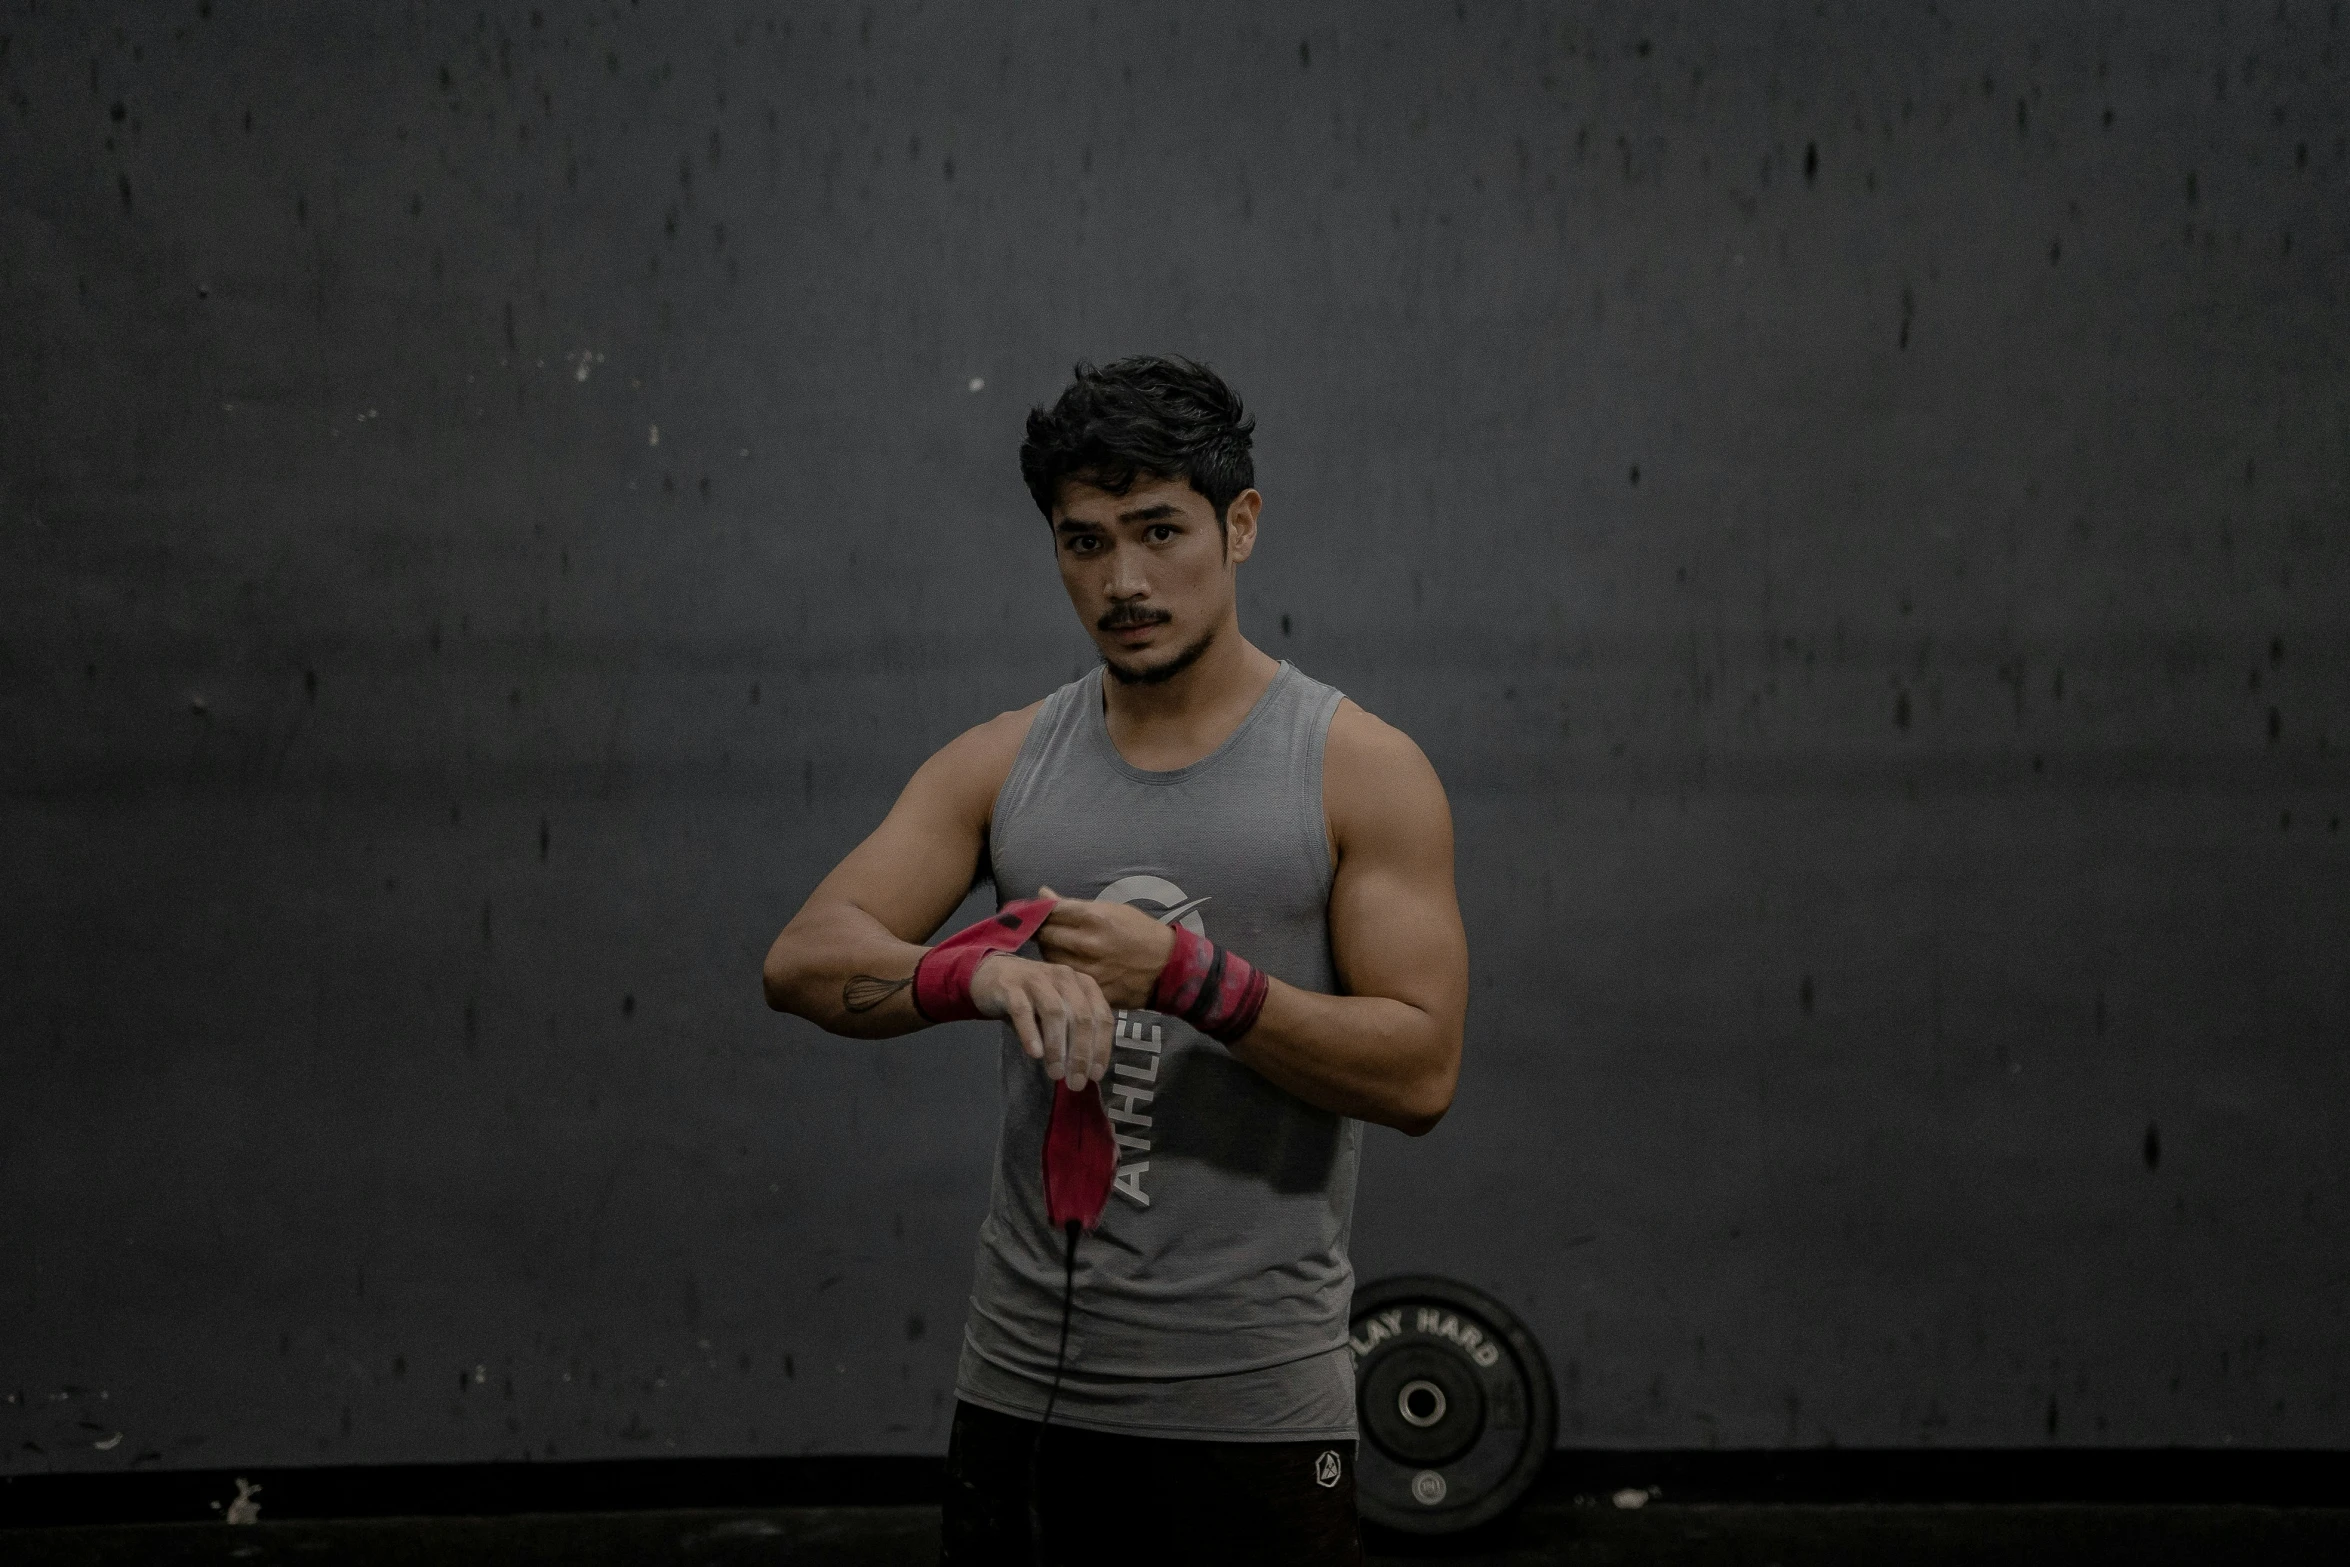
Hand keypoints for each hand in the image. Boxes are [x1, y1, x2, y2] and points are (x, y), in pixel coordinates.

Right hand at [968, 950, 1113, 1088]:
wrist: (993, 976)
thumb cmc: (1034, 1000)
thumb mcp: (1059, 1014)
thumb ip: (1071, 1036)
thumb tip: (1080, 1072)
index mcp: (1084, 984)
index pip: (1102, 1017)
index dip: (1102, 1047)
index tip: (1095, 1076)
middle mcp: (1065, 978)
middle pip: (1081, 1017)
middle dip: (1081, 1053)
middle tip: (1075, 1082)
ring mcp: (1038, 979)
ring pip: (1054, 1012)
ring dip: (1057, 1047)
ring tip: (1056, 1074)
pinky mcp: (1011, 986)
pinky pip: (1022, 1011)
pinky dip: (1031, 1034)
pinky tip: (1035, 1054)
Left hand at [1033, 886, 1177, 1010]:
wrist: (1168, 967)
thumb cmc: (1139, 932)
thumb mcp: (1111, 909)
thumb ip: (1072, 905)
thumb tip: (1042, 893)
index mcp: (1094, 917)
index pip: (1049, 911)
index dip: (1038, 912)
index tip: (1035, 915)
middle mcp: (1088, 943)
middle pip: (1044, 935)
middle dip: (1041, 932)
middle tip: (1046, 933)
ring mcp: (1089, 969)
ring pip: (1049, 959)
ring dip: (1050, 952)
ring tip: (1060, 950)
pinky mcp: (1092, 989)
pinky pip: (1065, 979)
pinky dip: (1062, 973)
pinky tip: (1069, 968)